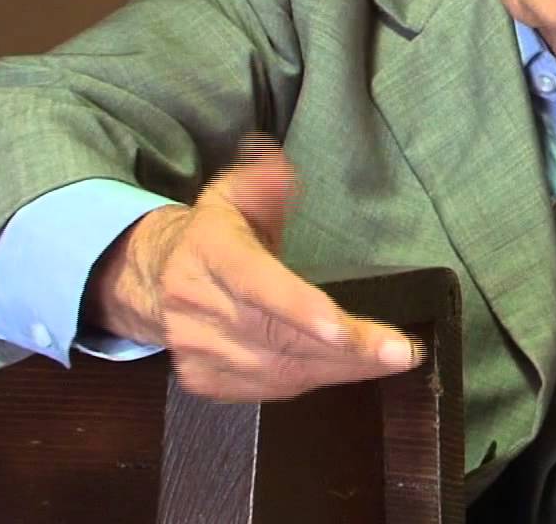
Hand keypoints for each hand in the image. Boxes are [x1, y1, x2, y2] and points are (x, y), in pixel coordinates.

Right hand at [86, 133, 419, 400]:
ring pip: (280, 370)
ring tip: (389, 359)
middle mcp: (196, 306)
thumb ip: (265, 180)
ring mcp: (196, 349)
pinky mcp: (204, 380)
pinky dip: (316, 380)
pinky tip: (349, 368)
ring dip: (342, 368)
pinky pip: (271, 389)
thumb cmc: (215, 234)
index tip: (342, 327)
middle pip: (278, 335)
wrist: (154, 279)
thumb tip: (279, 166)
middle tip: (402, 352)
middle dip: (347, 348)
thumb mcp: (236, 194)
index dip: (298, 308)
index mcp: (207, 252)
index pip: (255, 283)